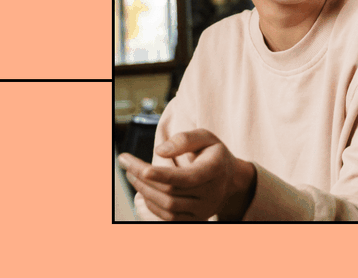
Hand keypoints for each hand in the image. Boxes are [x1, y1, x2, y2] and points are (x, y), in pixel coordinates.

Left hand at [117, 129, 255, 220]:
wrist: (230, 180)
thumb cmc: (213, 154)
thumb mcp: (206, 137)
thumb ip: (184, 139)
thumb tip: (159, 151)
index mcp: (216, 170)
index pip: (187, 178)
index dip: (163, 175)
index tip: (142, 169)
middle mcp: (212, 194)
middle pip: (172, 192)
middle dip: (145, 179)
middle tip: (127, 163)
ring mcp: (204, 210)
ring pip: (168, 206)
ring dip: (145, 191)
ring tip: (132, 174)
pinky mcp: (195, 219)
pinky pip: (168, 216)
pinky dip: (152, 203)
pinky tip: (143, 189)